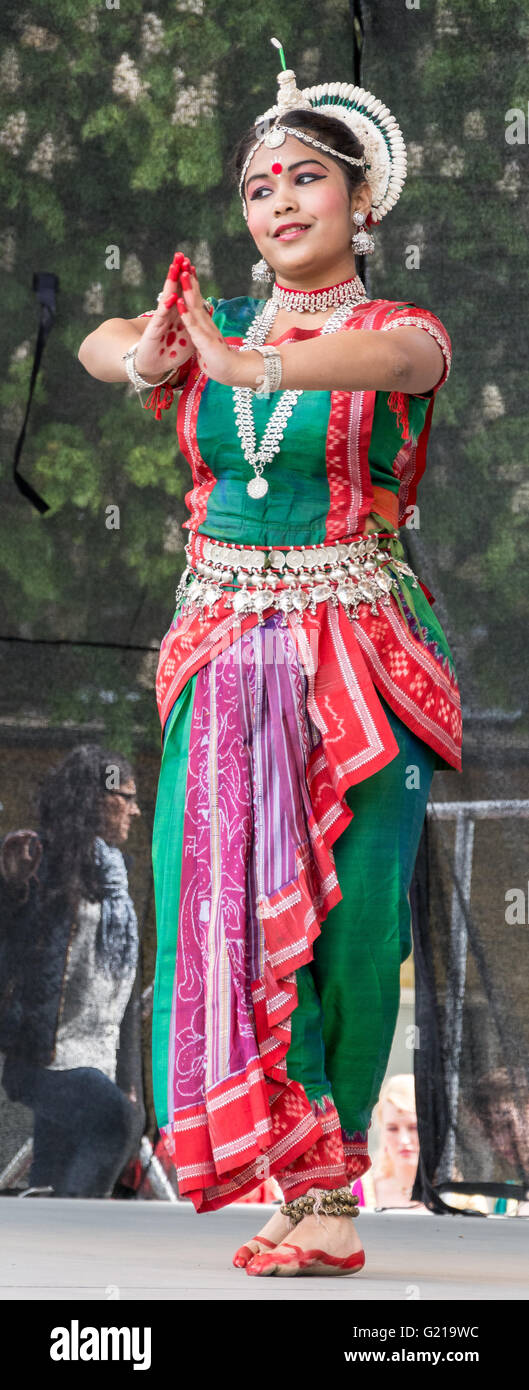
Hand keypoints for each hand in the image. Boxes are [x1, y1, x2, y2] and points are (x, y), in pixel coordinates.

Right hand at [0, 831, 41, 885]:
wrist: (16, 881)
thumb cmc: (26, 873)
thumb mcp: (34, 863)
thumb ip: (38, 854)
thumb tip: (39, 843)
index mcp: (23, 850)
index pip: (26, 839)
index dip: (30, 835)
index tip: (35, 835)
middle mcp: (16, 848)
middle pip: (19, 836)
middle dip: (24, 833)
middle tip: (30, 834)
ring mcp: (10, 850)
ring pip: (12, 838)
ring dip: (18, 835)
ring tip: (24, 836)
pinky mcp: (5, 852)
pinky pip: (7, 843)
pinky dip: (12, 839)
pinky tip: (19, 839)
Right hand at [134, 252, 196, 383]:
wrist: (152, 367)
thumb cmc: (170, 353)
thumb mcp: (189, 340)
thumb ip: (195, 327)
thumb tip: (205, 315)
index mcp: (178, 315)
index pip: (183, 293)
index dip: (188, 279)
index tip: (192, 263)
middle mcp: (169, 314)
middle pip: (175, 289)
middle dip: (178, 273)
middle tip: (180, 255)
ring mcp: (161, 320)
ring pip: (167, 298)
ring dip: (171, 283)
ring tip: (174, 267)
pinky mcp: (155, 331)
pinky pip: (162, 316)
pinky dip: (167, 306)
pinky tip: (171, 296)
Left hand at [177, 270, 240, 385]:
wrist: (233, 374)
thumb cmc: (221, 361)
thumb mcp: (209, 344)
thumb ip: (204, 334)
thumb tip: (202, 327)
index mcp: (205, 324)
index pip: (197, 301)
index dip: (191, 284)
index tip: (186, 267)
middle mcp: (206, 323)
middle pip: (196, 297)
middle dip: (190, 279)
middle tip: (184, 260)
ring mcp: (206, 331)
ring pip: (194, 307)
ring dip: (188, 290)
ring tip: (182, 273)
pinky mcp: (204, 341)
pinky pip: (192, 325)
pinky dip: (185, 313)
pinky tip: (179, 302)